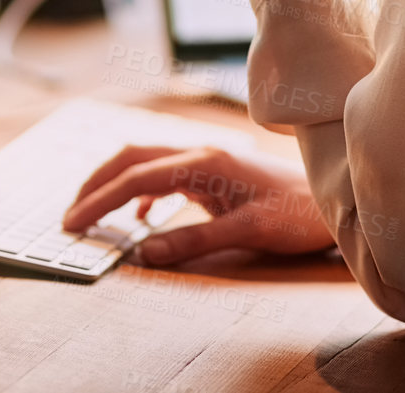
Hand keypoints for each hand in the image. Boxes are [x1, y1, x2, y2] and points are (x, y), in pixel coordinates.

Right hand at [61, 143, 334, 263]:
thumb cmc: (297, 212)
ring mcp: (208, 158)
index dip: (99, 200)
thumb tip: (144, 252)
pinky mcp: (215, 171)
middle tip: (70, 215)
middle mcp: (201, 152)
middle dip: (96, 183)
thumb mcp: (247, 230)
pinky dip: (142, 191)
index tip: (71, 223)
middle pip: (132, 157)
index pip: (135, 177)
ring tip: (94, 213)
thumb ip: (194, 240)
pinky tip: (142, 217)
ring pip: (146, 161)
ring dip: (116, 183)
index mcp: (204, 161)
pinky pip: (165, 173)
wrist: (334, 198)